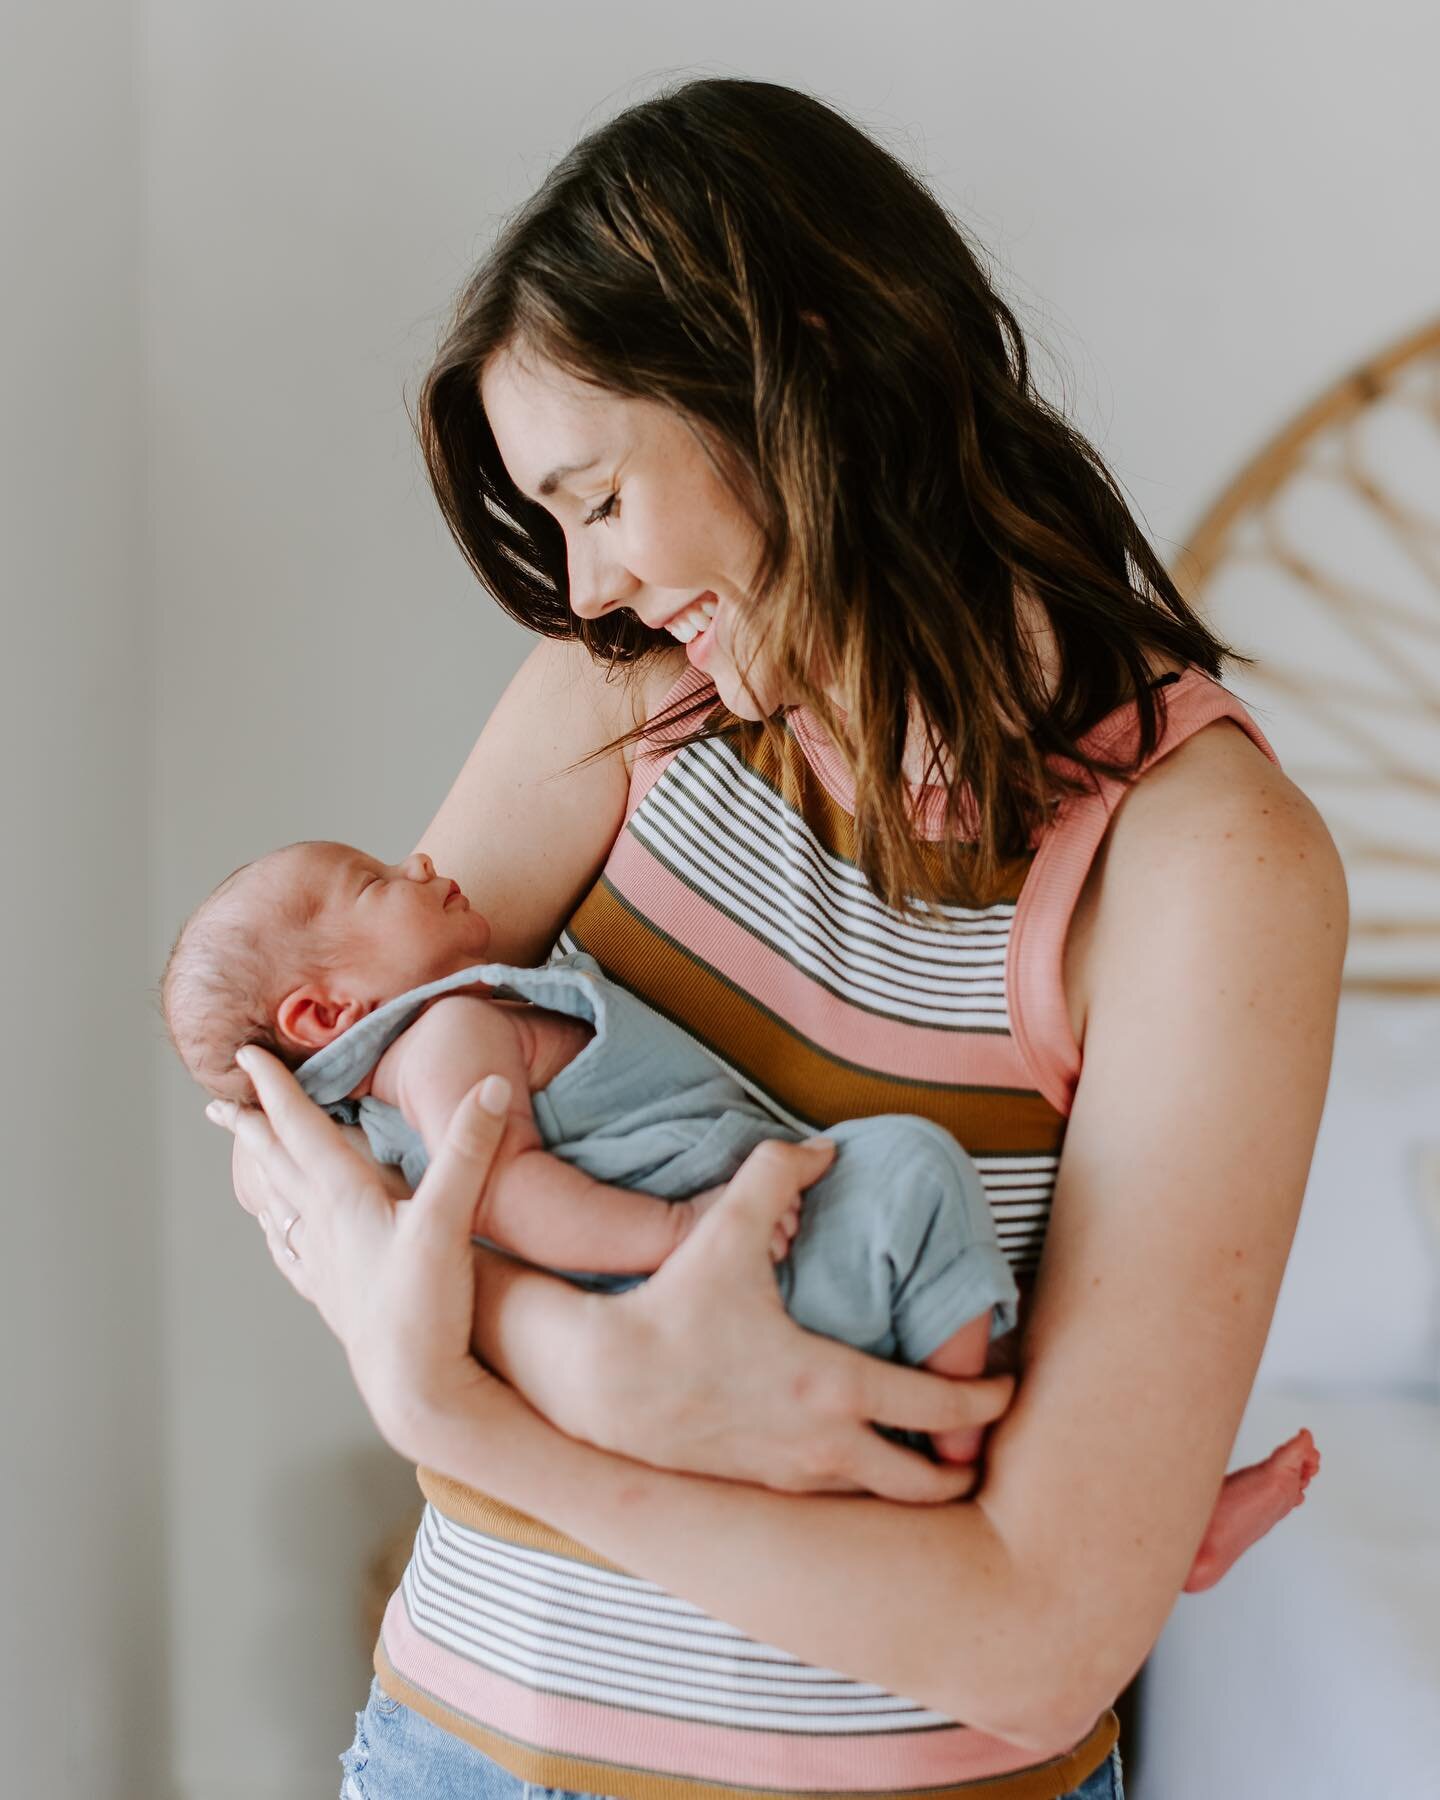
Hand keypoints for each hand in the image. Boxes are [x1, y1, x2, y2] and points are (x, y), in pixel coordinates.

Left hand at [207, 1047, 511, 1458]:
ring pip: (282, 1208)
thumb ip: (469, 1152)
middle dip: (251, 1130)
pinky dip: (283, 1232)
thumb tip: (492, 1087)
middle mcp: (325, 1227)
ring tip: (250, 1162)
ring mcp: (327, 1266)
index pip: (300, 1128)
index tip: (244, 1055)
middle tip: (219, 1106)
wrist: (414, 1389)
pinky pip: (296, 1255)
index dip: (273, 1088)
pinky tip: (281, 1236)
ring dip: (264, 1178)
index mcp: (344, 1197)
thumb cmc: (425, 1308)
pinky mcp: (337, 1299)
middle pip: (277, 1165)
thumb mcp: (450, 1220)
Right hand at [586, 1138, 1014, 1504]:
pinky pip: (833, 1501)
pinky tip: (859, 1459)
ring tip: (932, 1458)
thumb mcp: (728, 1232)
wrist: (603, 1386)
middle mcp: (823, 1446)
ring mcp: (791, 1479)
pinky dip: (861, 1486)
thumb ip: (778, 1175)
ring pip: (878, 1499)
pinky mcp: (760, 1491)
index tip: (1009, 1389)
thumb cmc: (672, 1309)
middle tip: (982, 1451)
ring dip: (913, 1483)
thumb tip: (824, 1150)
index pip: (941, 1408)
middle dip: (962, 1472)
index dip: (987, 1400)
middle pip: (924, 1484)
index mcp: (833, 1386)